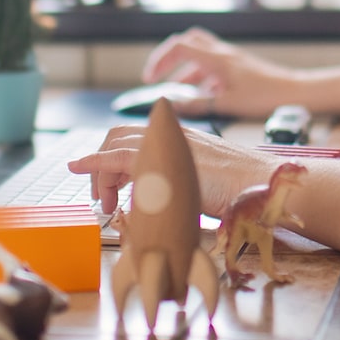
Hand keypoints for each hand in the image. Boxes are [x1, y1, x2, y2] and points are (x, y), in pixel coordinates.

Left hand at [67, 122, 280, 218]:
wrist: (257, 184)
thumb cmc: (239, 188)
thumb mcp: (200, 182)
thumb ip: (178, 182)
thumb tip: (160, 202)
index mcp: (178, 139)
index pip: (134, 137)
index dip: (111, 155)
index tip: (101, 177)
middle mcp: (168, 136)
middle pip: (119, 137)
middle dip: (103, 165)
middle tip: (106, 199)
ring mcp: (164, 144)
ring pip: (116, 145)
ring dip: (101, 172)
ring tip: (105, 203)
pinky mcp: (160, 158)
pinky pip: (118, 157)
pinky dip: (96, 162)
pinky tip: (81, 168)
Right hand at [141, 27, 306, 118]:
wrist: (294, 91)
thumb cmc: (265, 96)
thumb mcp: (228, 104)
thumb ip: (198, 105)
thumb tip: (172, 106)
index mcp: (217, 59)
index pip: (179, 47)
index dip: (160, 60)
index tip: (150, 80)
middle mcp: (222, 53)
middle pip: (187, 42)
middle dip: (168, 59)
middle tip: (157, 77)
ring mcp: (231, 59)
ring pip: (199, 55)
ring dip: (185, 70)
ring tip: (178, 93)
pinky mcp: (238, 67)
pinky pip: (212, 65)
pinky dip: (201, 77)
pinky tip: (202, 95)